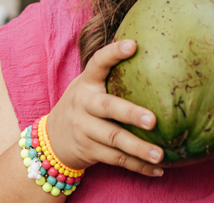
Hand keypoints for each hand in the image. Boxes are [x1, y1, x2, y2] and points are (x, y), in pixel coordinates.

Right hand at [44, 40, 165, 176]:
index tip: (133, 45)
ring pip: (114, 139)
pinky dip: (138, 166)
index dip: (114, 53)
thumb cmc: (83, 105)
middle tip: (153, 120)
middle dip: (130, 114)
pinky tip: (157, 169)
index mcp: (87, 83)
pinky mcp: (89, 150)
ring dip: (139, 149)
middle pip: (108, 108)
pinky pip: (116, 159)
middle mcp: (83, 104)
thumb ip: (112, 77)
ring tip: (161, 154)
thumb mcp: (89, 87)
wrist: (52, 139)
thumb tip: (155, 57)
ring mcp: (84, 129)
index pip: (98, 62)